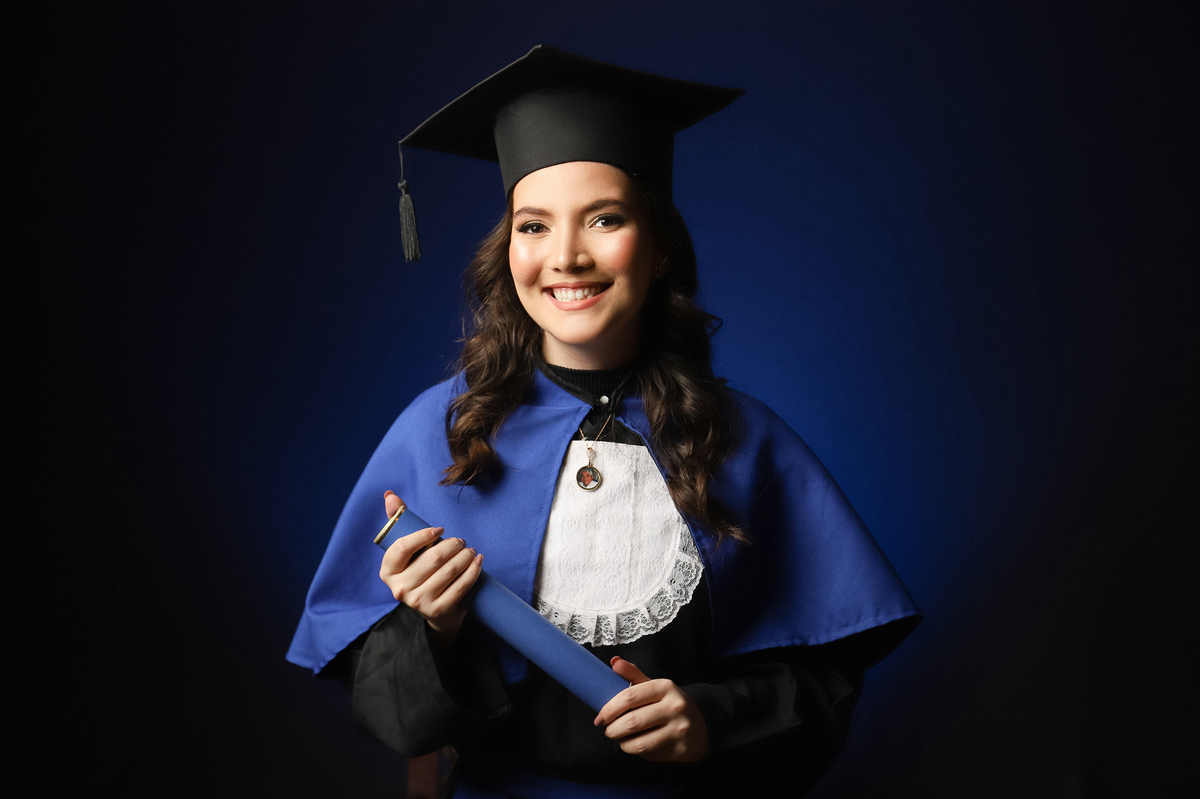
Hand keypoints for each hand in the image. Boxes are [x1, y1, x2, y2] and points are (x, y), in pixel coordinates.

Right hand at [378, 490, 482, 645]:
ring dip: (465, 556)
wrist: (436, 610)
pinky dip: (473, 570)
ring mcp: (419, 602)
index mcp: (388, 571)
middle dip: (452, 545)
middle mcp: (400, 589)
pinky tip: (478, 561)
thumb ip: (398, 521)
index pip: (402, 547)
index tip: (440, 529)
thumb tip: (389, 495)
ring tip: (471, 550)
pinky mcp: (438, 610)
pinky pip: (461, 585)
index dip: (423, 535)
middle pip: (432, 558)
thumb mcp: (408, 550)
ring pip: (449, 570)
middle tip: (461, 541)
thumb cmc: (420, 570)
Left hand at [593, 657, 708, 761]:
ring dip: (623, 744)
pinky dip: (638, 751)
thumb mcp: (655, 686)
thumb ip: (633, 675)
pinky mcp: (680, 748)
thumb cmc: (670, 704)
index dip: (610, 708)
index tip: (599, 717)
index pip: (630, 696)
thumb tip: (614, 661)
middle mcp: (674, 706)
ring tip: (621, 739)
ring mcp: (679, 729)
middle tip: (608, 730)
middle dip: (613, 729)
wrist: (702, 725)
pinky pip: (650, 754)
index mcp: (665, 687)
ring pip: (640, 743)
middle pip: (633, 722)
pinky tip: (638, 745)